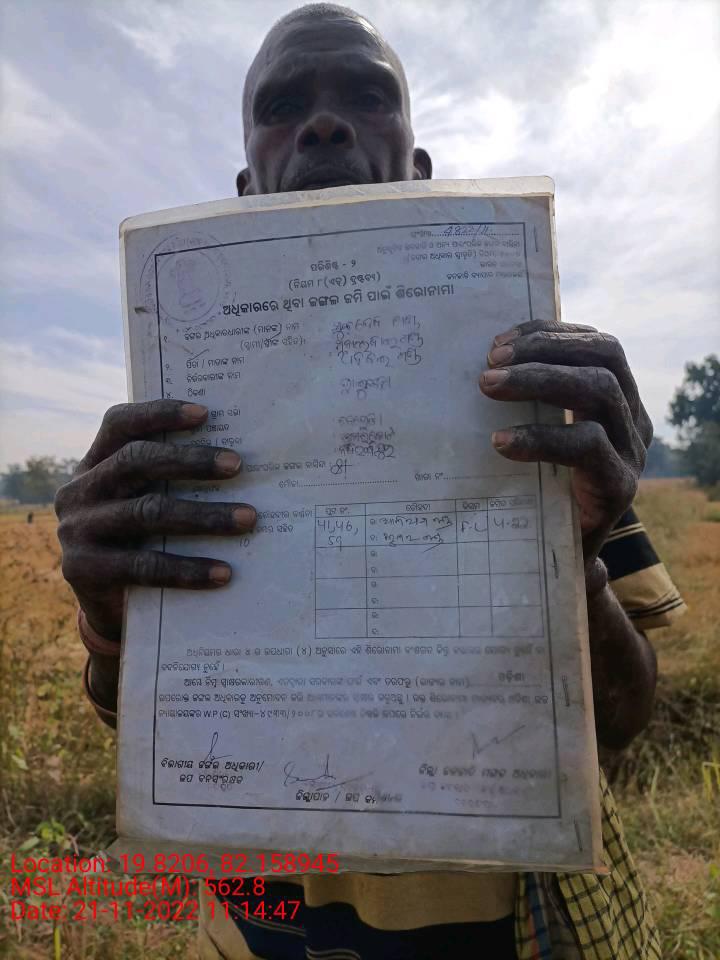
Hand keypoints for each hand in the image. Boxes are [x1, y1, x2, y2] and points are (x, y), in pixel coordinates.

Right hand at [55, 400, 255, 640]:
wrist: (107, 605)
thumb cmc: (140, 539)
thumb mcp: (143, 501)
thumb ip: (168, 479)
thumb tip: (237, 460)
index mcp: (93, 463)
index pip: (119, 425)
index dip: (158, 414)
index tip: (205, 414)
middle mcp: (80, 490)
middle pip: (135, 462)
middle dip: (191, 461)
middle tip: (238, 465)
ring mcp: (77, 530)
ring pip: (147, 512)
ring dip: (204, 515)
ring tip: (248, 518)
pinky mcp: (84, 570)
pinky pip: (145, 566)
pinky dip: (188, 569)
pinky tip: (224, 572)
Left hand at [479, 319, 651, 567]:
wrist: (563, 565)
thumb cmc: (540, 491)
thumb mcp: (535, 439)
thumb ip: (523, 404)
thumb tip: (473, 365)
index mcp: (617, 398)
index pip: (595, 344)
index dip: (549, 333)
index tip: (498, 341)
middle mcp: (632, 418)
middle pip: (604, 357)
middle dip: (544, 350)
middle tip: (489, 363)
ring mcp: (632, 452)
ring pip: (599, 391)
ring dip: (540, 380)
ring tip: (488, 387)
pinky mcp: (621, 487)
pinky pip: (587, 446)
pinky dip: (541, 437)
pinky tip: (500, 442)